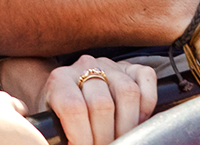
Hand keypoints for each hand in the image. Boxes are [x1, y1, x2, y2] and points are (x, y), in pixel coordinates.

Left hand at [34, 55, 154, 144]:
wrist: (67, 94)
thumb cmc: (59, 116)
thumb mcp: (52, 124)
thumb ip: (59, 135)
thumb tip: (68, 144)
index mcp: (59, 80)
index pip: (73, 108)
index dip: (82, 137)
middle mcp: (85, 65)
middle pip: (102, 104)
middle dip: (106, 136)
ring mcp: (110, 64)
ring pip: (128, 92)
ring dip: (128, 125)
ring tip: (121, 139)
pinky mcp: (131, 66)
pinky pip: (147, 78)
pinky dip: (147, 105)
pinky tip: (137, 122)